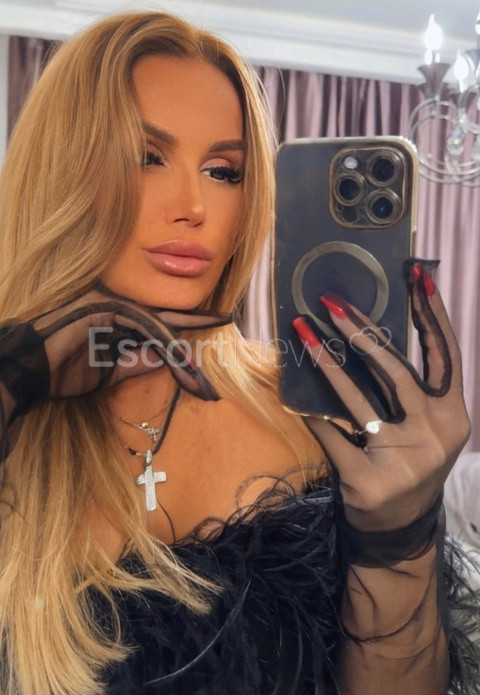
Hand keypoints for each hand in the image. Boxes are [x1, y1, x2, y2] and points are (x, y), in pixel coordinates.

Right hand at [0, 283, 230, 435]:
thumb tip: (169, 358)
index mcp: (121, 318)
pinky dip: (163, 344)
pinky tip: (179, 360)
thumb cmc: (65, 371)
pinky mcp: (106, 308)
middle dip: (198, 322)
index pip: (163, 318)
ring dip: (181, 355)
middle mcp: (120, 306)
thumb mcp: (112, 371)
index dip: (190, 318)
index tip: (219, 317)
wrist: (31, 371)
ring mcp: (112, 304)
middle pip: (168, 316)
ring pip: (159, 325)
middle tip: (228, 317)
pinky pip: (144, 326)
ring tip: (200, 381)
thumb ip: (139, 361)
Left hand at [293, 261, 470, 532]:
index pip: (444, 354)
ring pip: (357, 398)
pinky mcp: (368, 481)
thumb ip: (411, 388)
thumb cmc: (410, 463)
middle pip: (394, 370)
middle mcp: (435, 433)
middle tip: (329, 302)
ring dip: (326, 360)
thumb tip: (374, 331)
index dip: (432, 314)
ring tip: (302, 330)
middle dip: (359, 331)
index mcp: (452, 414)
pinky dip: (312, 414)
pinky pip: (332, 436)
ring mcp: (403, 459)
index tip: (417, 276)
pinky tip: (293, 396)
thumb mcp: (426, 427)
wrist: (400, 530)